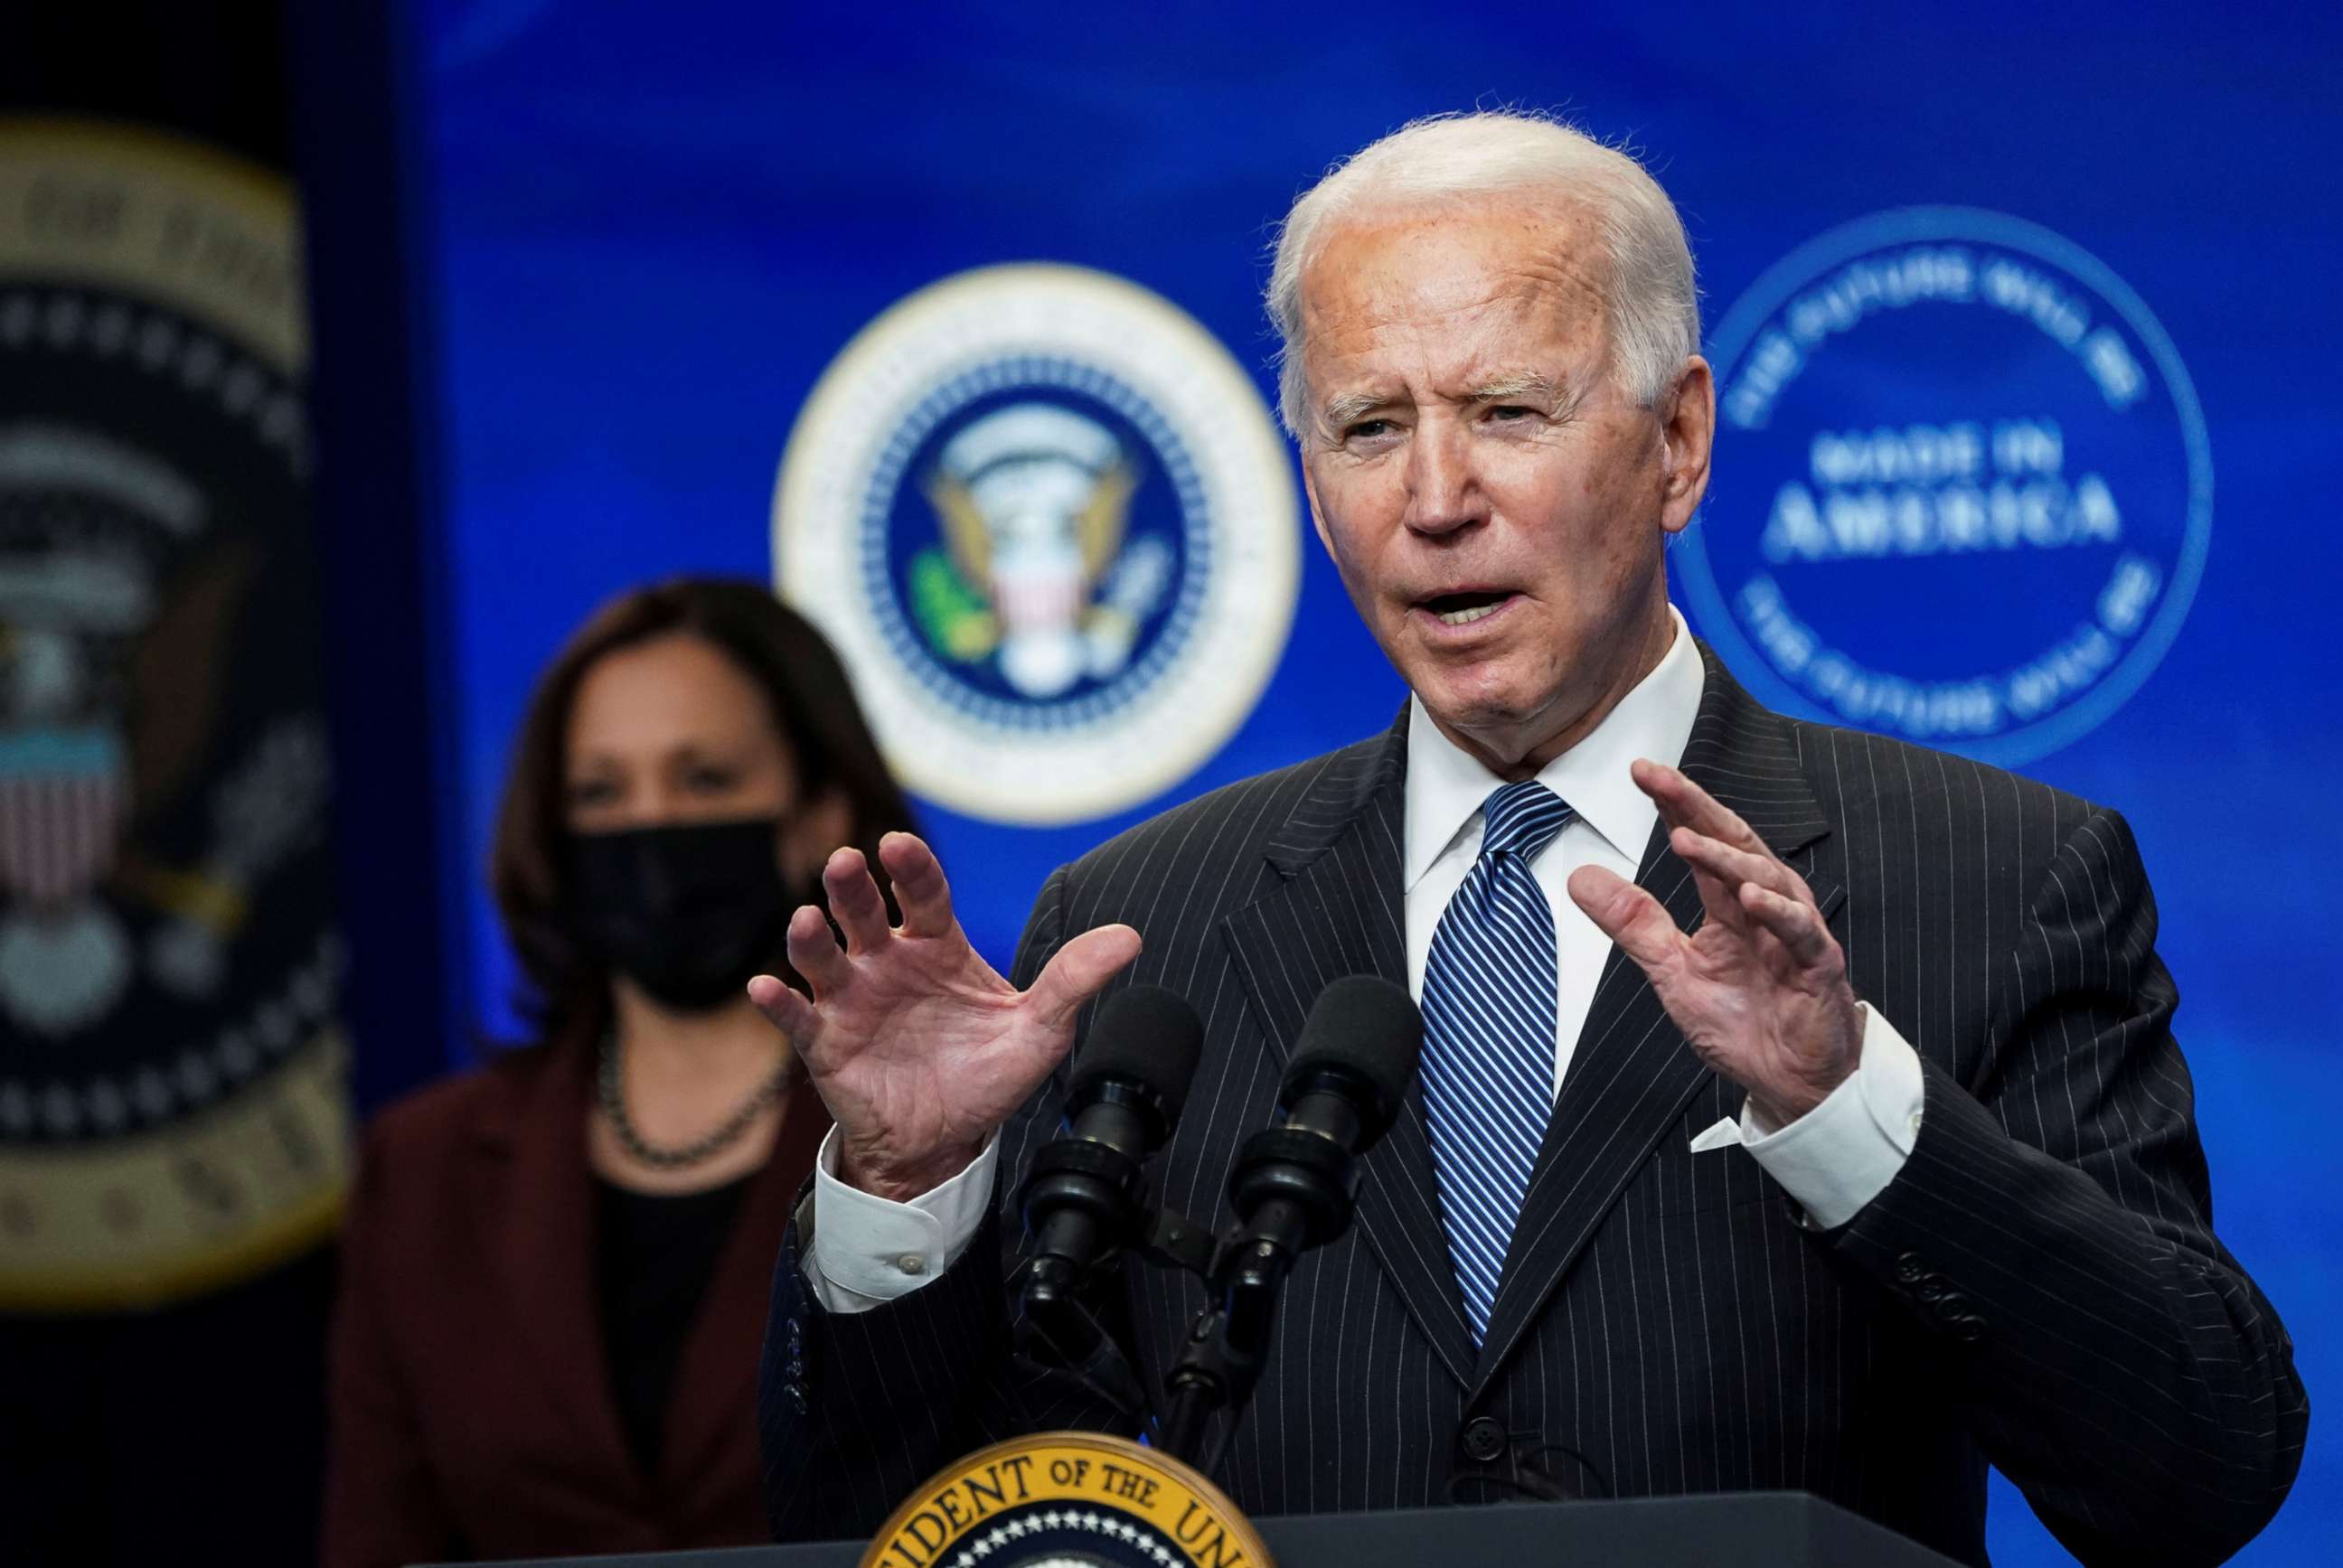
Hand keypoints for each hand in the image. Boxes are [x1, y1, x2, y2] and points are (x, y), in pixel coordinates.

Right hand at [747, 832, 1139, 1200]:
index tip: (898, 846)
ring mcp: (852, 1000)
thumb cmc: (985, 1074)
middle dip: (853, 888)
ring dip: (809, 937)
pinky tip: (767, 990)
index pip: (924, 895)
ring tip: (807, 922)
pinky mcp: (825, 1043)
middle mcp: (888, 963)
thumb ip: (1074, 980)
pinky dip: (778, 1003)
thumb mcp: (1039, 1031)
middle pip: (864, 913)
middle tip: (845, 864)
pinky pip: (795, 1018)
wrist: (945, 1141)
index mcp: (937, 947)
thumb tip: (1130, 939)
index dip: (912, 870)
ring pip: (822, 957)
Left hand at [1566, 759, 1859, 1125]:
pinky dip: (1777, 912)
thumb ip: (1632, 923)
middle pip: (1734, 843)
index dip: (1675, 806)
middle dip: (1696, 808)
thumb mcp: (1672, 969)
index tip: (1641, 773)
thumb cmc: (1741, 1023)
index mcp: (1730, 904)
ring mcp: (1795, 933)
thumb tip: (1581, 878)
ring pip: (1766, 878)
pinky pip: (1800, 931)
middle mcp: (1766, 906)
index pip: (1701, 841)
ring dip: (1726, 859)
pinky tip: (1749, 898)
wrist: (1787, 1082)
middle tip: (1660, 779)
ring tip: (1686, 841)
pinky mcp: (1818, 966)